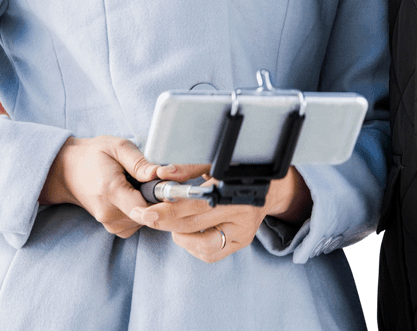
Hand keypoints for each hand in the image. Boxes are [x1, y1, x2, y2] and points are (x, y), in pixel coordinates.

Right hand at [39, 136, 191, 237]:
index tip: (173, 190)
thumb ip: (139, 162)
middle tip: (155, 179)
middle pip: (150, 214)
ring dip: (151, 203)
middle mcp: (109, 213)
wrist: (69, 171)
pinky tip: (135, 195)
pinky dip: (143, 209)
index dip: (164, 201)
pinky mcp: (114, 228)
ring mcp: (110, 223)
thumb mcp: (118, 147)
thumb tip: (160, 174)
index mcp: (110, 191)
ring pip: (147, 219)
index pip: (143, 210)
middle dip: (159, 198)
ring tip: (139, 185)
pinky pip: (140, 222)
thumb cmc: (95, 155)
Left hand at [135, 166, 311, 262]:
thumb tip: (163, 174)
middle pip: (194, 224)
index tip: (147, 210)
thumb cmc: (239, 169)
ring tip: (174, 221)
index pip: (195, 204)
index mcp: (234, 189)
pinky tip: (189, 232)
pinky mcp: (242, 242)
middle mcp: (242, 213)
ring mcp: (243, 231)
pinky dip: (193, 245)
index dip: (168, 209)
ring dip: (180, 235)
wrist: (270, 184)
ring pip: (201, 245)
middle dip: (164, 222)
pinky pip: (211, 254)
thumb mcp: (215, 162)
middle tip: (146, 216)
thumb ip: (188, 168)